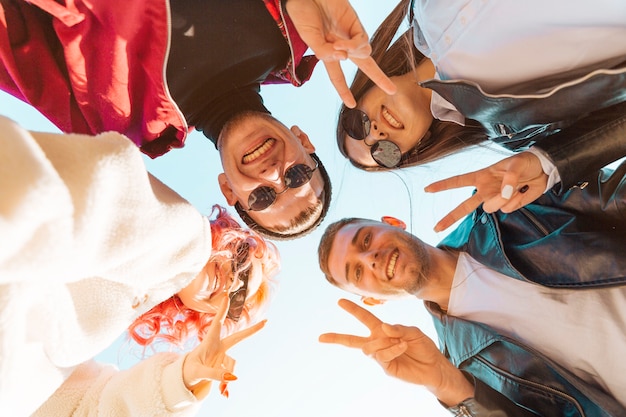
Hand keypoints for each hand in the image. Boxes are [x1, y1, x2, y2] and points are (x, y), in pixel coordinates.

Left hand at [182, 294, 265, 398]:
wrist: (185, 376)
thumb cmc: (189, 370)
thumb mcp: (199, 373)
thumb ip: (214, 374)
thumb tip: (232, 378)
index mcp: (209, 342)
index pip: (217, 324)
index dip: (223, 310)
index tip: (227, 296)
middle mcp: (218, 348)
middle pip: (238, 338)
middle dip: (252, 331)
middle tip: (266, 323)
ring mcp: (222, 357)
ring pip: (232, 367)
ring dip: (227, 379)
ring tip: (221, 392)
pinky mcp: (223, 366)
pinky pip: (229, 376)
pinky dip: (226, 386)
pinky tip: (225, 395)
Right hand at [286, 0, 395, 106]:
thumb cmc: (302, 15)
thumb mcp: (309, 39)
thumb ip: (324, 52)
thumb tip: (343, 60)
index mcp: (328, 53)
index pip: (338, 77)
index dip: (344, 91)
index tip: (351, 105)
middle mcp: (342, 46)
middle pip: (365, 65)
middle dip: (379, 77)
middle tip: (391, 90)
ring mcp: (350, 34)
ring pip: (364, 53)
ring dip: (352, 53)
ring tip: (335, 45)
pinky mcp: (355, 22)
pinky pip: (361, 40)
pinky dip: (352, 44)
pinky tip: (340, 42)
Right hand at [319, 299, 472, 405]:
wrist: (435, 366)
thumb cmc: (423, 346)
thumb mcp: (414, 332)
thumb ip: (399, 328)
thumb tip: (383, 327)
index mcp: (382, 330)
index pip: (364, 318)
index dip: (353, 309)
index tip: (340, 301)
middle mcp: (378, 342)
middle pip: (353, 340)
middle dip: (337, 338)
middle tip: (321, 337)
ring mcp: (380, 356)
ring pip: (369, 347)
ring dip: (384, 342)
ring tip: (400, 342)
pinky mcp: (386, 367)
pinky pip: (381, 355)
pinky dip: (391, 349)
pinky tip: (401, 346)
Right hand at [425, 152, 548, 231]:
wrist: (542, 170)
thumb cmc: (525, 163)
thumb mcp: (516, 164)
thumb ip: (509, 178)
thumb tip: (505, 194)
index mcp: (481, 177)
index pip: (458, 181)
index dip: (443, 185)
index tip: (427, 189)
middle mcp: (485, 190)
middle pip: (464, 206)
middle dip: (450, 217)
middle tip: (436, 228)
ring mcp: (496, 199)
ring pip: (491, 208)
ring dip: (502, 199)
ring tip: (515, 187)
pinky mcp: (509, 206)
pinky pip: (508, 209)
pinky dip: (517, 200)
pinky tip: (522, 191)